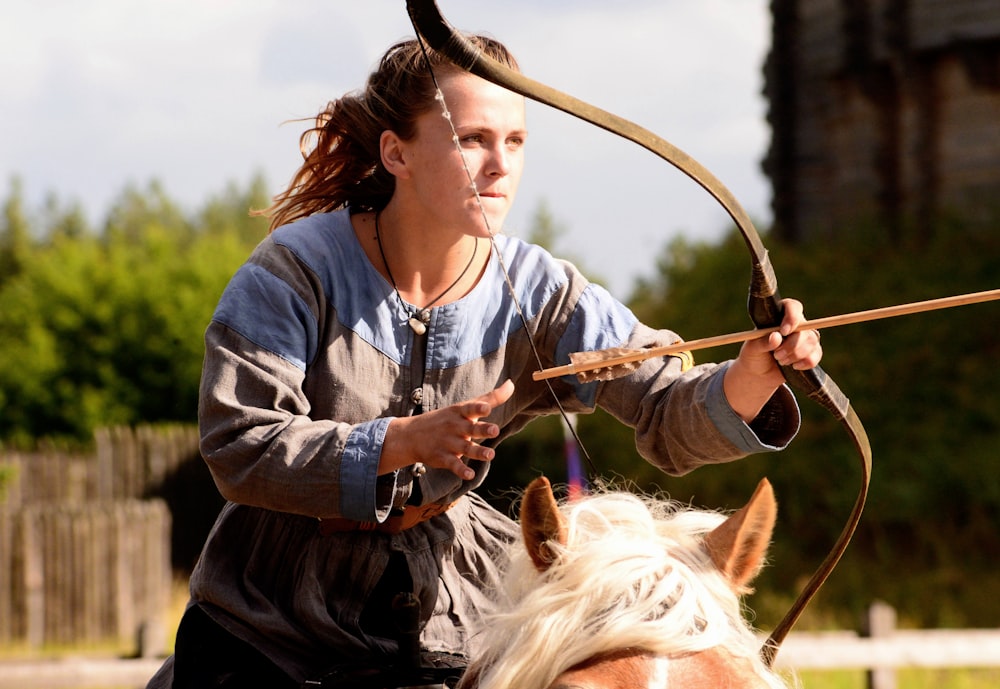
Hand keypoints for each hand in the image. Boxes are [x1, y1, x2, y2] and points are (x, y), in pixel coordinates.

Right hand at [379, 380, 514, 479]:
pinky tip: (470, 475)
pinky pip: (454, 465)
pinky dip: (461, 470)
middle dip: (483, 430)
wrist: (411, 435)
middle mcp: (456, 427)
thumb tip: (511, 384)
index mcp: (460, 413)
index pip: (470, 408)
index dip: (479, 408)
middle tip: (495, 430)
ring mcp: (449, 443)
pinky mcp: (443, 458)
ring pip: (466, 448)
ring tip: (490, 455)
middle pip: (471, 428)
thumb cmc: (447, 419)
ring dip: (478, 452)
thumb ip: (490, 398)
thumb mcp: (465, 406)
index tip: (487, 408)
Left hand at [724, 299, 821, 421]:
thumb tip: (774, 337)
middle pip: (807, 328)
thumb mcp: (750, 350)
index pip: (794, 307)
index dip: (792, 317)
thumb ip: (761, 342)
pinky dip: (805, 363)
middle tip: (778, 356)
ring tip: (781, 361)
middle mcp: (796, 325)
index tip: (784, 330)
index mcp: (779, 316)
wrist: (757, 374)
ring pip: (813, 343)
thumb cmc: (751, 356)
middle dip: (793, 345)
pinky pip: (816, 357)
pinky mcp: (811, 354)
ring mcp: (805, 339)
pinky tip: (794, 368)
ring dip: (797, 355)